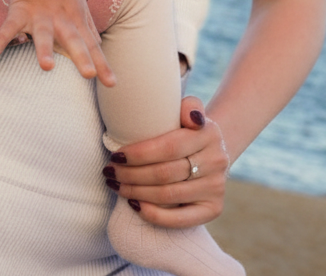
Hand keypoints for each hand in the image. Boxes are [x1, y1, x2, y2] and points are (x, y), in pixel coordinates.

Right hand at [0, 0, 115, 86]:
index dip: (101, 64)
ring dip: (45, 49)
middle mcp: (61, 18)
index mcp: (76, 19)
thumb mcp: (79, 3)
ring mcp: (41, 13)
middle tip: (88, 75)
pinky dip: (1, 39)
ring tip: (46, 67)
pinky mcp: (20, 8)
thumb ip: (87, 27)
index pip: (91, 45)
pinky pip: (9, 26)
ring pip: (44, 33)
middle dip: (81, 57)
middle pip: (73, 40)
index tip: (112, 84)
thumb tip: (99, 45)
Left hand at [102, 99, 229, 226]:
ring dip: (136, 193)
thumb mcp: (189, 109)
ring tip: (116, 185)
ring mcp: (216, 187)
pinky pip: (181, 219)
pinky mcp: (213, 209)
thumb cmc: (187, 128)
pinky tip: (134, 205)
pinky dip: (154, 215)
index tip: (115, 156)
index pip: (168, 147)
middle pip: (165, 173)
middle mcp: (216, 161)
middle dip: (131, 174)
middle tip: (109, 171)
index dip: (138, 154)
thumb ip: (189, 105)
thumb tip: (192, 117)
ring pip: (169, 196)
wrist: (211, 151)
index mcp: (209, 133)